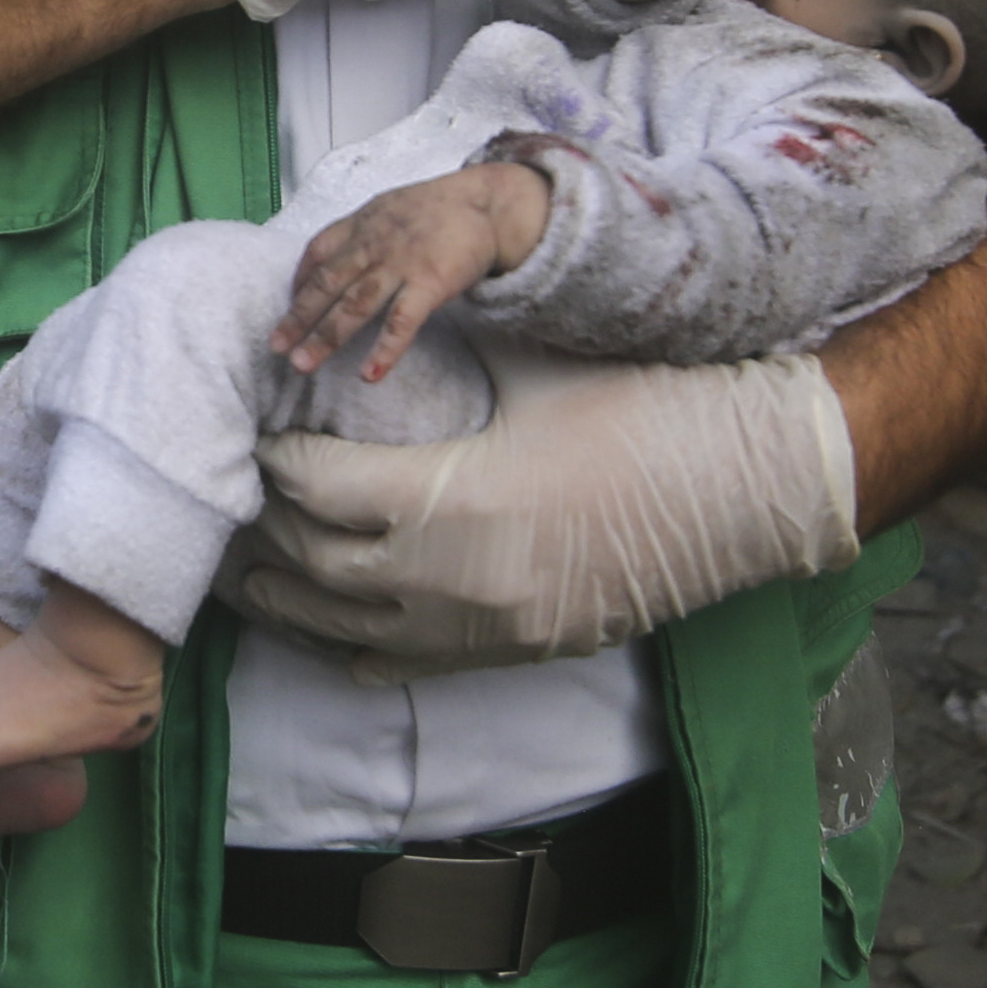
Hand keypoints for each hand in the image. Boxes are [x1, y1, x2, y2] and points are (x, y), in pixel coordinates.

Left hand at [237, 345, 859, 676]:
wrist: (742, 492)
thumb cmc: (644, 412)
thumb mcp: (532, 370)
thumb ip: (451, 357)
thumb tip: (387, 322)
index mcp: (451, 496)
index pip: (320, 488)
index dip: (279, 465)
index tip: (261, 440)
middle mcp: (451, 577)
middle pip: (316, 563)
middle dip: (271, 530)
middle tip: (244, 500)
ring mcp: (479, 628)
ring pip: (346, 631)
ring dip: (291, 604)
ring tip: (249, 577)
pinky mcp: (509, 655)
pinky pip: (404, 666)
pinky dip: (354, 649)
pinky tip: (328, 635)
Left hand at [279, 164, 547, 385]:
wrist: (488, 204)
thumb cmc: (438, 210)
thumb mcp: (389, 208)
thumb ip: (362, 233)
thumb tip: (336, 262)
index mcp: (361, 223)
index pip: (316, 253)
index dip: (298, 282)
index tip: (288, 306)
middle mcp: (373, 244)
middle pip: (326, 284)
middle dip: (298, 317)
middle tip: (276, 346)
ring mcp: (400, 264)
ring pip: (354, 306)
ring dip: (325, 337)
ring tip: (303, 365)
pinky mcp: (430, 283)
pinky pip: (402, 322)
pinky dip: (384, 349)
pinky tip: (369, 374)